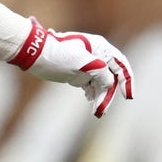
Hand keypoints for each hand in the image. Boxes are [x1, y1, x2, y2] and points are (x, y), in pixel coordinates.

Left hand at [12, 19, 134, 116]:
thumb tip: (109, 85)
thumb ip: (101, 73)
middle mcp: (97, 57)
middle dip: (109, 95)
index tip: (127, 96)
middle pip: (111, 78)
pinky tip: (93, 104)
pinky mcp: (79, 74)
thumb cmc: (58, 54)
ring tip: (97, 112)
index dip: (127, 81)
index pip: (120, 66)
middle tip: (102, 110)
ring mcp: (88, 66)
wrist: (35, 54)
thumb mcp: (83, 63)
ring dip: (101, 98)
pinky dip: (93, 96)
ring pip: (101, 84)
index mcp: (100, 49)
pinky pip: (92, 87)